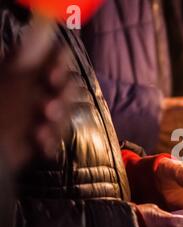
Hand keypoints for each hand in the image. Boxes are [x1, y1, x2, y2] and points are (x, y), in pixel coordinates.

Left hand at [0, 44, 69, 170]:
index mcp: (24, 70)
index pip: (53, 60)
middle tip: (48, 110)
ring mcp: (36, 114)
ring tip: (39, 133)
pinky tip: (40, 146)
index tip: (52, 77)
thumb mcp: (13, 81)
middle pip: (65, 87)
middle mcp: (33, 89)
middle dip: (61, 100)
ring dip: (56, 124)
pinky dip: (49, 142)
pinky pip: (56, 135)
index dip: (59, 67)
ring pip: (63, 113)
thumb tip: (46, 18)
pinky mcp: (39, 136)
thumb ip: (32, 53)